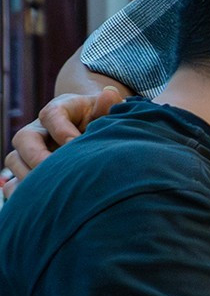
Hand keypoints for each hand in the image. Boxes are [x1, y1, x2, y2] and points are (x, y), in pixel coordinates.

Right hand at [4, 85, 125, 196]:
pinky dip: (21, 192)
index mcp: (60, 110)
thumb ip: (110, 107)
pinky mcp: (27, 170)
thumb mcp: (109, 112)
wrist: (94, 132)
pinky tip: (40, 202)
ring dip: (29, 175)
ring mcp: (30, 150)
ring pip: (14, 160)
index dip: (61, 129)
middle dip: (37, 156)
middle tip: (56, 172)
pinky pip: (12, 183)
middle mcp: (40, 129)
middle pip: (24, 138)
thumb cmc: (104, 122)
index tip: (77, 144)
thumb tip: (110, 94)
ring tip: (51, 189)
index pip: (51, 114)